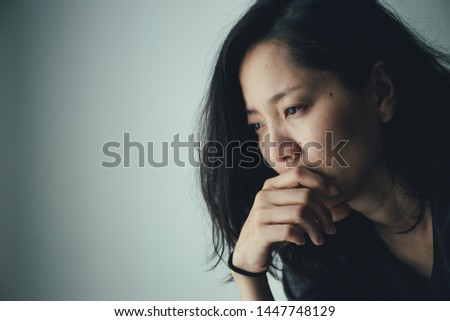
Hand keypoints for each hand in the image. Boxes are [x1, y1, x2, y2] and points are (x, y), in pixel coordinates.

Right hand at [232, 166, 350, 273]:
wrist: (249, 252)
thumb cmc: (274, 229)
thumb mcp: (295, 218)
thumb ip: (318, 212)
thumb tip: (347, 208)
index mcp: (272, 186)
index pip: (298, 173)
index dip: (320, 181)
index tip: (336, 193)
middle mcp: (264, 195)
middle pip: (305, 196)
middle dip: (324, 214)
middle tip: (330, 229)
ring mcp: (261, 213)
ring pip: (300, 213)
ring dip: (316, 229)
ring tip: (319, 239)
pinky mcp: (260, 231)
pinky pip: (289, 231)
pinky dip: (301, 237)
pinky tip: (302, 242)